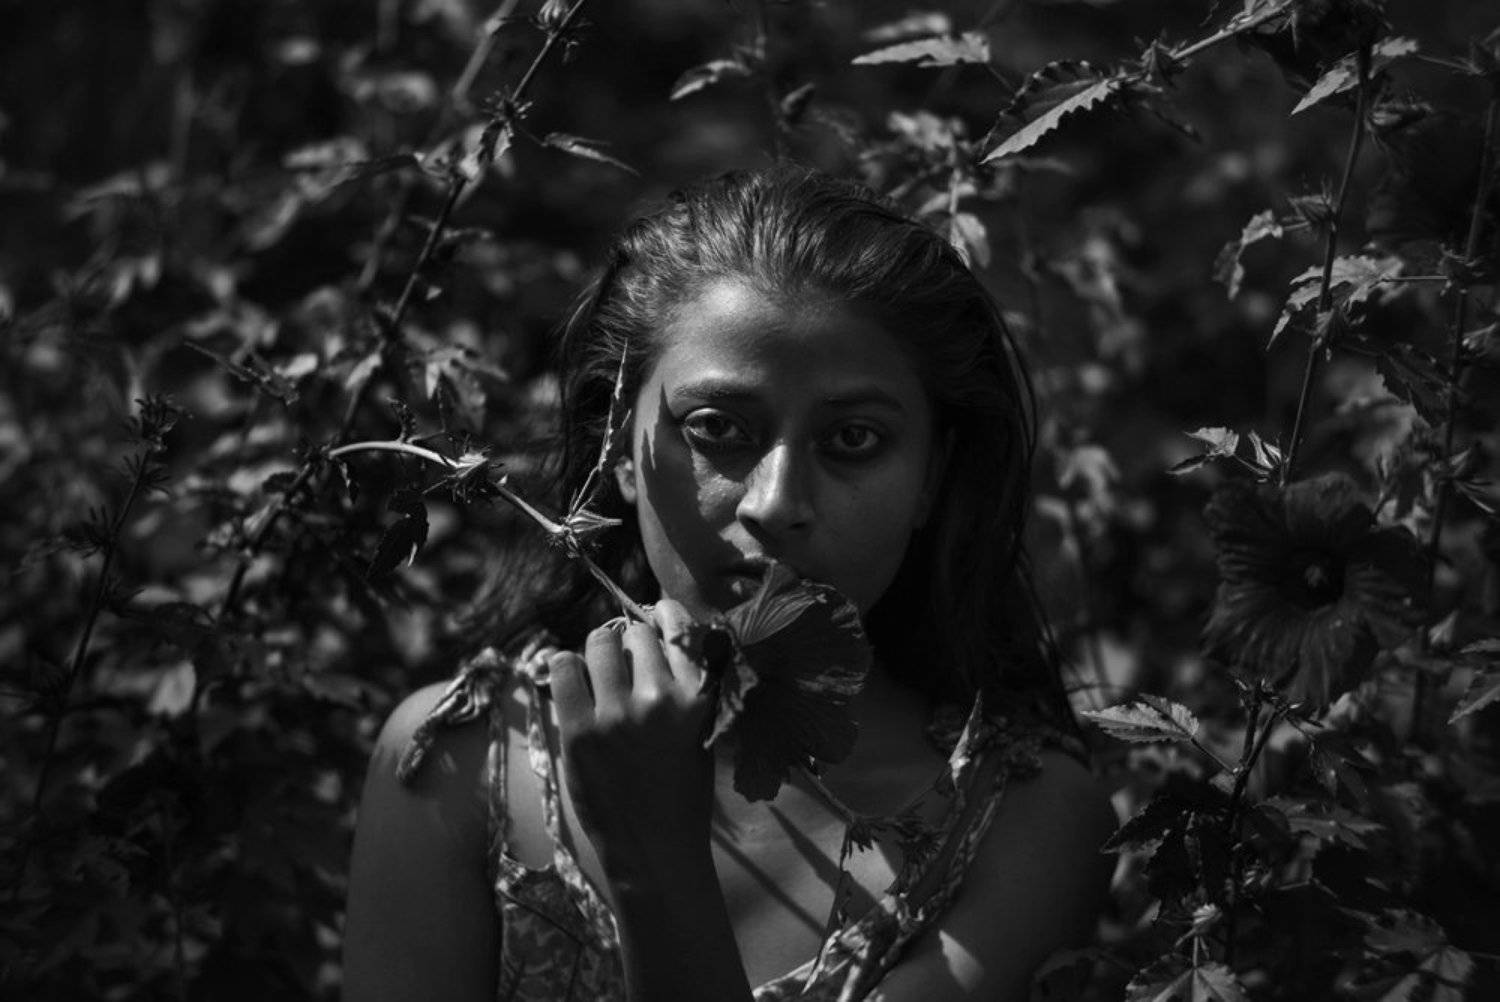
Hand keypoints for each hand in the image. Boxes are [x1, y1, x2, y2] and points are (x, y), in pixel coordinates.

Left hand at [548, 599, 715, 883]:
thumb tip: (659, 633)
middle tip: (623, 663)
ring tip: (598, 672)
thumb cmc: (682, 794)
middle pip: (636, 633)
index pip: (680, 628)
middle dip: (629, 643)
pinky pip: (562, 668)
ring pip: (599, 643)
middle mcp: (660, 697)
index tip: (657, 617)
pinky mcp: (579, 731)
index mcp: (699, 697)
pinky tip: (571, 680)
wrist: (655, 851)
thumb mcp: (702, 733)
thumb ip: (687, 686)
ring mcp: (616, 714)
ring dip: (598, 651)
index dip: (664, 616)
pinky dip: (565, 666)